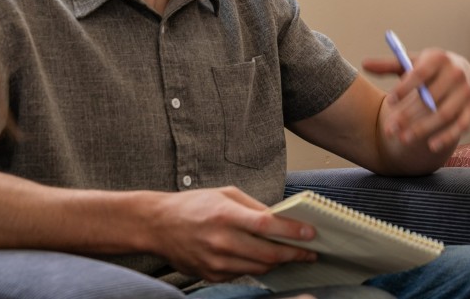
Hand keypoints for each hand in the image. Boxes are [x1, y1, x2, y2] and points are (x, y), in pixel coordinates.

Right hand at [145, 186, 317, 281]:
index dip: (292, 232)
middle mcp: (221, 241)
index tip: (311, 233)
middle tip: (309, 251)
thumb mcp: (225, 194)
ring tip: (290, 254)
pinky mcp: (211, 275)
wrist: (157, 225)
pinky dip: (256, 267)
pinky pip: (243, 274)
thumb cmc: (193, 206)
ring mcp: (215, 262)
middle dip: (294, 254)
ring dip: (278, 263)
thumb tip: (281, 220)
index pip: (267, 226)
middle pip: (268, 255)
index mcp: (225, 215)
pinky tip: (261, 258)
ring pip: (259, 269)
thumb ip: (254, 208)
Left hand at [363, 48, 469, 153]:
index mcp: (439, 58)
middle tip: (389, 130)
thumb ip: (389, 65)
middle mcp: (457, 72)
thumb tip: (364, 63)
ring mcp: (467, 91)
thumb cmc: (430, 69)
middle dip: (408, 115)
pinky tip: (430, 146)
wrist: (462, 72)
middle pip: (430, 97)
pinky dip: (447, 137)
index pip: (421, 73)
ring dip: (423, 128)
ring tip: (403, 139)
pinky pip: (461, 125)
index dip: (404, 88)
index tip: (389, 102)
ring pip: (444, 114)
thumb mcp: (412, 63)